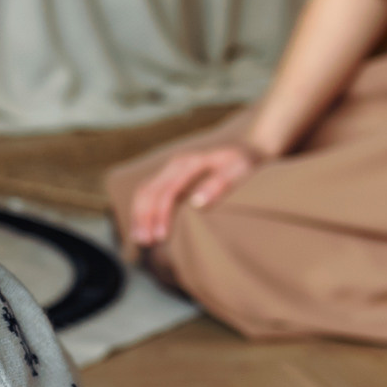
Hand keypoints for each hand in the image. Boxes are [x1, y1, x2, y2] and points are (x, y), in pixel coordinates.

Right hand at [127, 142, 263, 247]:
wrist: (247, 143)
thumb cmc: (246, 161)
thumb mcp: (240, 170)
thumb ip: (220, 184)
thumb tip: (197, 203)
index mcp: (190, 162)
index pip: (167, 191)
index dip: (161, 215)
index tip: (161, 238)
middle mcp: (176, 163)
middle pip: (149, 190)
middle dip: (143, 217)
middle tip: (144, 242)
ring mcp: (171, 167)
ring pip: (145, 190)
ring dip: (139, 214)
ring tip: (140, 239)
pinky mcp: (171, 173)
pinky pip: (149, 190)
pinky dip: (143, 208)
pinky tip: (144, 225)